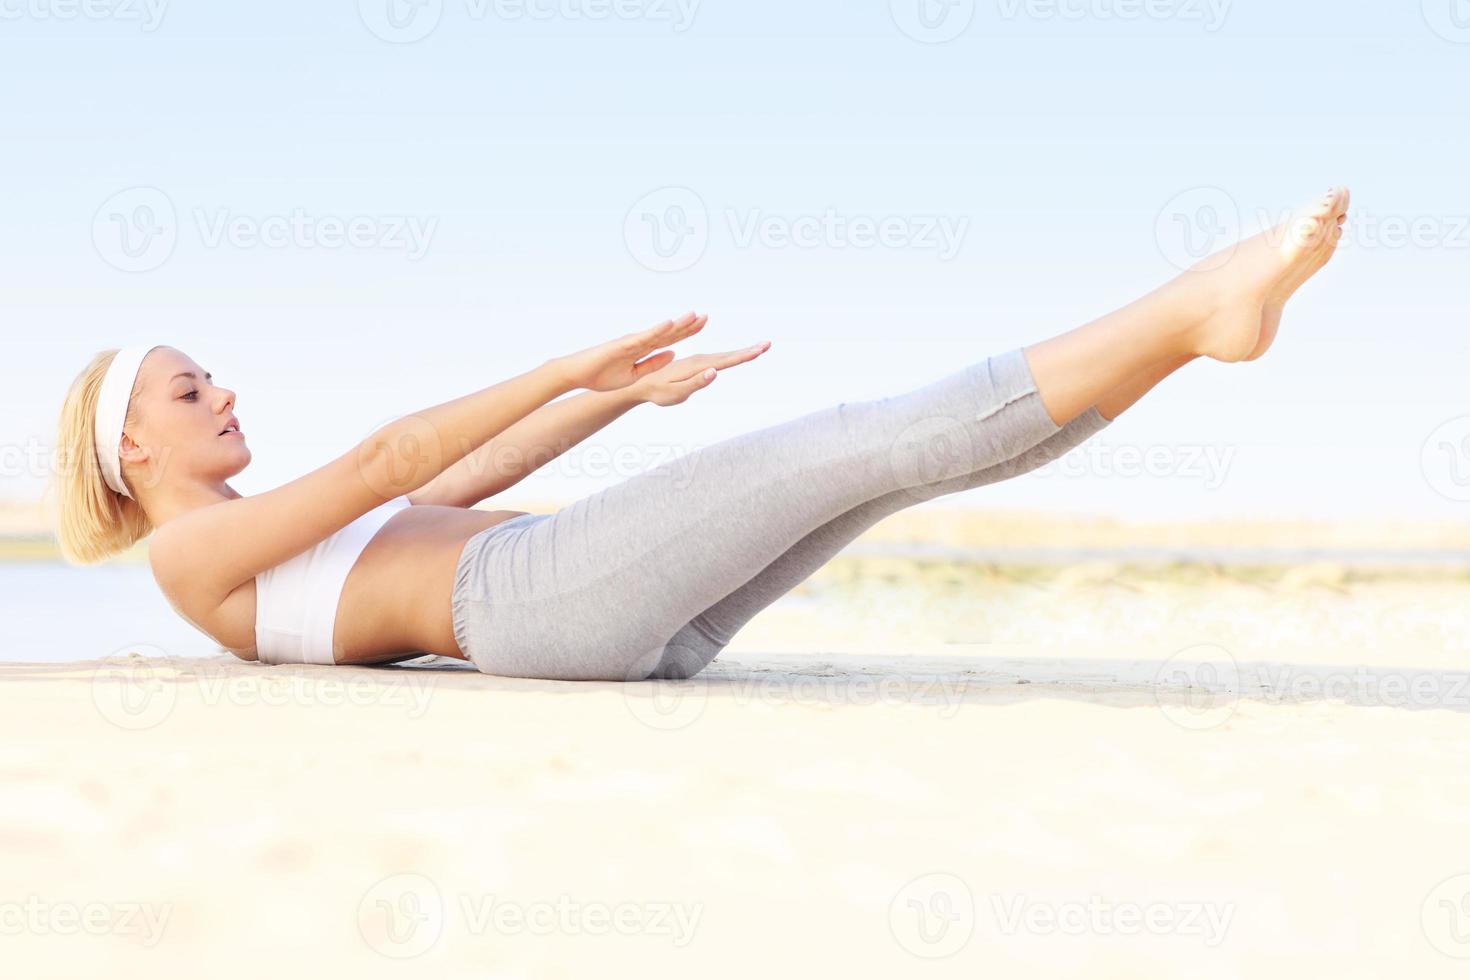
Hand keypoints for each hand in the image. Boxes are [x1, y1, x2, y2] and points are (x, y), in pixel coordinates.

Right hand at [552, 312, 707, 392]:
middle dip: (688, 325)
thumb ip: (653, 363)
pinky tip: (670, 324)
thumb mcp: (634, 374)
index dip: (686, 332)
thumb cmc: (601, 375)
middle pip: (668, 333)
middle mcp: (640, 342)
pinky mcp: (623, 345)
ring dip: (676, 324)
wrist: (578, 374)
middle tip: (707, 316)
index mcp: (643, 350)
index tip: (702, 324)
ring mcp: (632, 342)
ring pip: (659, 332)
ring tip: (694, 315)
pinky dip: (657, 330)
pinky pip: (643, 338)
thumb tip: (673, 354)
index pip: (670, 339)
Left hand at [629, 339, 771, 406]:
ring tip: (757, 349)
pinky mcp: (693, 365)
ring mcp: (696, 361)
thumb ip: (696, 382)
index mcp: (697, 365)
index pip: (726, 360)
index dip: (744, 355)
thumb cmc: (656, 391)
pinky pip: (714, 358)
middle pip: (728, 355)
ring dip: (740, 353)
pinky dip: (728, 356)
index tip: (761, 349)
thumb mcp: (676, 392)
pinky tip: (733, 355)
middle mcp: (698, 360)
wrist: (639, 382)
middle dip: (748, 351)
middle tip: (767, 345)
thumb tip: (714, 372)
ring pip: (722, 356)